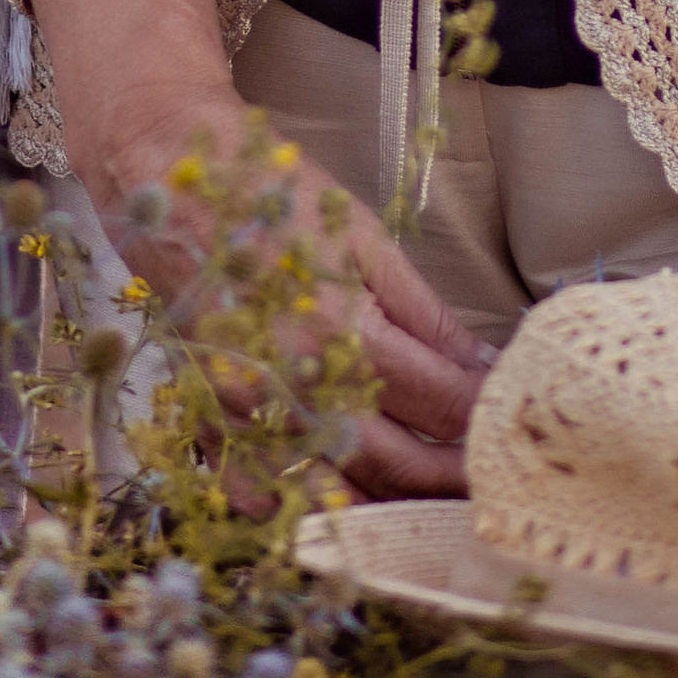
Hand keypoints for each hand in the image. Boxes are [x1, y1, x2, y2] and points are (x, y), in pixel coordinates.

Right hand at [88, 92, 488, 500]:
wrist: (162, 167)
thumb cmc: (269, 189)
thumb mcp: (363, 235)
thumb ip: (425, 312)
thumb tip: (480, 366)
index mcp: (342, 333)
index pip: (439, 405)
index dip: (485, 421)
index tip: (516, 426)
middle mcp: (292, 388)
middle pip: (394, 466)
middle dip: (451, 479)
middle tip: (491, 480)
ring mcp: (243, 411)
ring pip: (331, 493)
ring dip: (388, 508)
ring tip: (433, 503)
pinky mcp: (205, 413)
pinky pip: (254, 491)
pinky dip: (300, 509)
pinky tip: (340, 504)